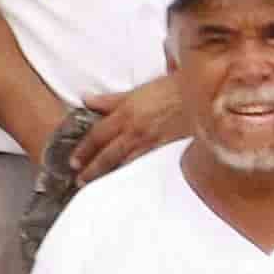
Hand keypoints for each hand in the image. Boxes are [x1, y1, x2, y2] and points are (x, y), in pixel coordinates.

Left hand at [73, 73, 193, 180]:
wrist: (199, 94)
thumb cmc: (170, 89)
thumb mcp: (136, 91)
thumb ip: (110, 100)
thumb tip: (87, 100)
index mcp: (125, 114)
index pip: (98, 135)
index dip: (84, 149)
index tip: (74, 161)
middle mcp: (135, 130)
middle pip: (108, 154)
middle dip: (92, 169)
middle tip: (80, 180)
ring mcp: (150, 142)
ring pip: (124, 162)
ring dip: (109, 174)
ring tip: (98, 184)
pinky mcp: (165, 149)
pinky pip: (144, 163)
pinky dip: (133, 171)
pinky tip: (127, 178)